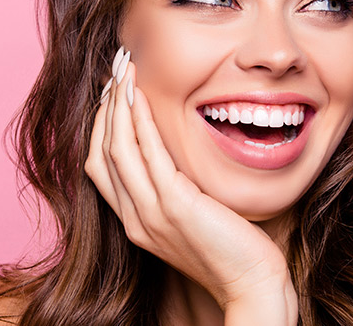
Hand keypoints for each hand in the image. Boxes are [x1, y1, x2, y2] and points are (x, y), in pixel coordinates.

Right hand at [84, 49, 297, 318]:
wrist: (252, 283)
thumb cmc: (233, 249)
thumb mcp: (195, 217)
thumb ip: (178, 191)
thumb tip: (177, 158)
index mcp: (136, 222)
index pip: (100, 167)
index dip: (101, 126)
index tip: (111, 92)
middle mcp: (135, 219)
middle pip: (99, 154)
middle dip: (104, 107)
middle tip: (113, 69)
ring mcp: (151, 214)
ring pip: (116, 150)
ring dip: (116, 105)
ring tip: (123, 70)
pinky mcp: (174, 207)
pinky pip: (148, 156)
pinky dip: (139, 123)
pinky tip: (139, 96)